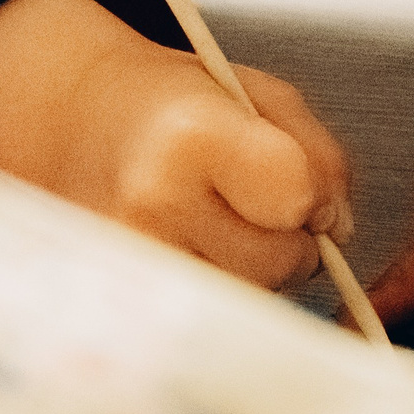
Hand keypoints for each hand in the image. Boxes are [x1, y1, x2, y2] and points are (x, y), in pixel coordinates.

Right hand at [0, 0, 350, 289]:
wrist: (75, 123)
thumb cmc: (171, 104)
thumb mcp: (258, 95)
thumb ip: (318, 155)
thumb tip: (337, 226)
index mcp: (191, 137)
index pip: (295, 195)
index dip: (312, 192)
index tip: (295, 181)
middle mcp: (152, 204)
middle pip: (275, 262)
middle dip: (287, 240)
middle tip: (252, 203)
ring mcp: (129, 260)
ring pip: (244, 298)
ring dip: (253, 271)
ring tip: (218, 222)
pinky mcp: (116, 302)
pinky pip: (204, 318)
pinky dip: (217, 290)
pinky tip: (194, 249)